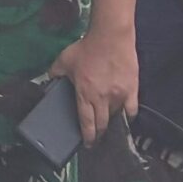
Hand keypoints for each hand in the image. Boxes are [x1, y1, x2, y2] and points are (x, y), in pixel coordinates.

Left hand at [49, 30, 140, 145]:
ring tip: (109, 127)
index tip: (88, 144)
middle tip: (97, 138)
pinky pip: (132, 110)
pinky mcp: (133, 90)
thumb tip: (49, 80)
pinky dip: (128, 117)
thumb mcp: (63, 60)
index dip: (88, 136)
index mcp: (85, 94)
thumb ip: (54, 73)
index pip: (87, 122)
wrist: (111, 37)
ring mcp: (119, 96)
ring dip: (111, 123)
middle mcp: (103, 99)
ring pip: (116, 117)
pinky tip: (126, 118)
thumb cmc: (86, 49)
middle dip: (99, 134)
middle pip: (102, 124)